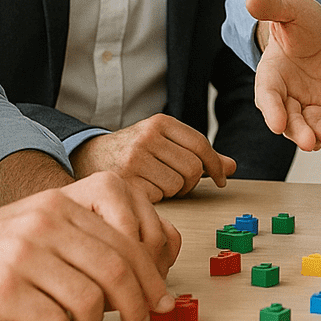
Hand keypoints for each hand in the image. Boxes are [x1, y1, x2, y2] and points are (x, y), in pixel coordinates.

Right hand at [0, 172, 180, 320]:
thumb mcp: (43, 223)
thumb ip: (90, 238)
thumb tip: (146, 275)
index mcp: (64, 201)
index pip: (129, 239)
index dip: (152, 274)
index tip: (159, 297)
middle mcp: (48, 222)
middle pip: (118, 269)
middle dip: (140, 304)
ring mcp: (25, 254)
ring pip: (92, 299)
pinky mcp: (4, 289)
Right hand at [71, 114, 234, 201]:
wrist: (88, 157)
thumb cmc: (133, 151)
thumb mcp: (165, 142)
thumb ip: (198, 153)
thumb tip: (232, 166)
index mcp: (161, 122)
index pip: (201, 144)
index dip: (215, 165)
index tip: (221, 179)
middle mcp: (148, 136)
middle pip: (193, 168)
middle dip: (192, 182)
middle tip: (180, 184)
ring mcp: (135, 158)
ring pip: (178, 184)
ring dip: (174, 191)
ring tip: (159, 184)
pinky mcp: (125, 180)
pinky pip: (160, 196)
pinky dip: (158, 198)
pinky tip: (146, 190)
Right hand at [245, 0, 320, 153]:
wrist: (318, 30)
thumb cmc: (297, 21)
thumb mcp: (288, 9)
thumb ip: (272, 7)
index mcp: (271, 77)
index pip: (268, 97)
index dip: (272, 110)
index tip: (276, 124)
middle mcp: (289, 97)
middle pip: (292, 120)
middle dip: (300, 132)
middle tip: (308, 143)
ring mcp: (312, 104)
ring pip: (318, 125)